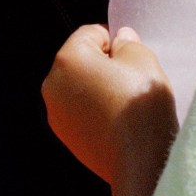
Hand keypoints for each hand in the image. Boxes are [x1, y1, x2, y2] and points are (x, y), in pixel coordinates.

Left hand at [42, 24, 177, 185]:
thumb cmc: (140, 106)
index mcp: (68, 59)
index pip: (92, 34)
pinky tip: (119, 122)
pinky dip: (97, 112)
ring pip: (81, 88)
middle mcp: (53, 85)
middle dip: (105, 66)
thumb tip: (120, 40)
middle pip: (82, 62)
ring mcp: (56, 114)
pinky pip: (82, 113)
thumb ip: (129, 43)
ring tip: (126, 104)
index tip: (131, 56)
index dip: (115, 40)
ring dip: (100, 90)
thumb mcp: (143, 60)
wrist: (140, 162)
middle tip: (131, 80)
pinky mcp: (66, 138)